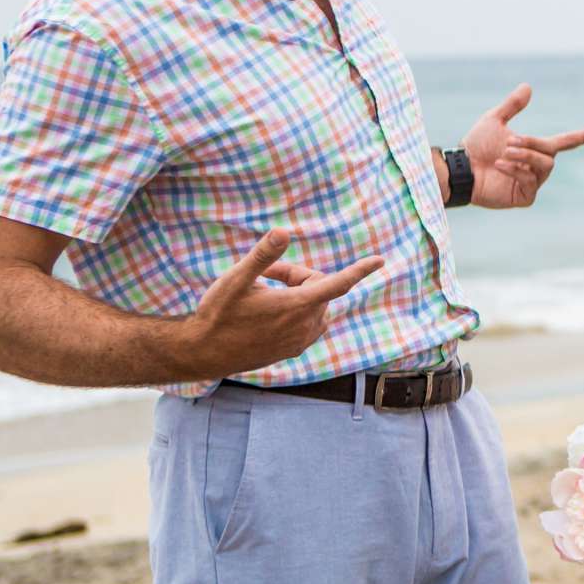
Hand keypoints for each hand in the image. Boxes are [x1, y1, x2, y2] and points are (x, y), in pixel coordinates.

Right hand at [181, 230, 383, 377]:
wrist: (204, 352)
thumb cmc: (218, 313)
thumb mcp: (236, 279)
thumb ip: (263, 255)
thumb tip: (283, 231)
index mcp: (295, 306)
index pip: (337, 283)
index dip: (359, 269)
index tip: (379, 259)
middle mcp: (304, 326)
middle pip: (318, 287)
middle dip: (297, 276)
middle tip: (264, 276)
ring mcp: (301, 341)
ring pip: (314, 305)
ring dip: (297, 294)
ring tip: (263, 296)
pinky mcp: (294, 350)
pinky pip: (308, 322)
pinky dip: (296, 311)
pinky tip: (268, 314)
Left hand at [466, 83, 583, 209]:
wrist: (462, 169)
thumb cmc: (476, 146)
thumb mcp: (494, 120)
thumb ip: (512, 106)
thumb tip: (528, 87)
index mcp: (536, 148)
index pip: (567, 142)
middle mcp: (538, 166)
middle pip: (551, 153)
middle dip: (532, 145)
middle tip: (510, 141)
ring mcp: (533, 183)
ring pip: (544, 167)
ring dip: (524, 157)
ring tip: (504, 153)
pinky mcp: (524, 197)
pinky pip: (531, 181)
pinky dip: (516, 171)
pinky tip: (500, 165)